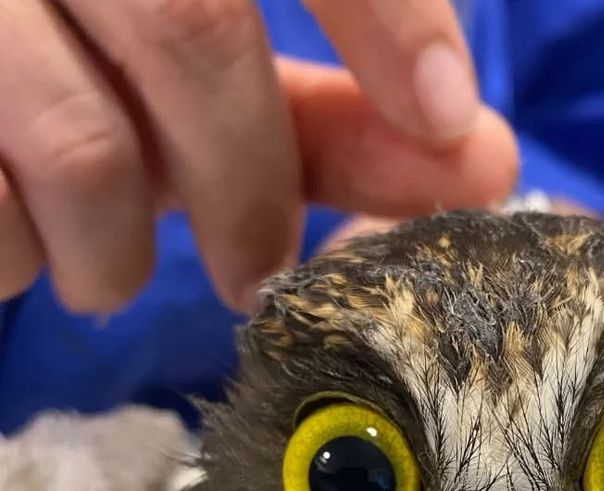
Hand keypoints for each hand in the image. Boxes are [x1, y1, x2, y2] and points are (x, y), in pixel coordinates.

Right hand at [0, 0, 516, 313]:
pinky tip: (18, 240)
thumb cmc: (70, 69)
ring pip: (82, 140)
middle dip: (251, 187)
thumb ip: (325, 114)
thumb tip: (483, 160)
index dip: (386, 13)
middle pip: (193, 33)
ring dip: (117, 251)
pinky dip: (22, 254)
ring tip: (109, 271)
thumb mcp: (196, 82)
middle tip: (257, 277)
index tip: (448, 119)